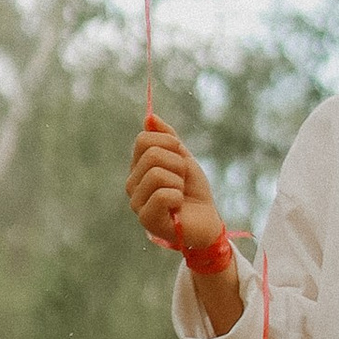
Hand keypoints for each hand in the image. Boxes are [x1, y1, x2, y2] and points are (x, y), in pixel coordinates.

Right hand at [124, 115, 225, 259]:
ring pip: (157, 174)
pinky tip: (178, 207)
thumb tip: (150, 117)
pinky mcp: (146, 220)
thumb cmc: (194, 191)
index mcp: (138, 167)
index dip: (169, 143)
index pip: (144, 139)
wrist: (207, 221)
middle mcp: (132, 184)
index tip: (180, 157)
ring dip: (178, 182)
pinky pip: (163, 195)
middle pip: (151, 154)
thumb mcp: (183, 158)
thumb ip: (167, 137)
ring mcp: (136, 203)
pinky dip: (178, 197)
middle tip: (181, 180)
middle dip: (178, 164)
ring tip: (180, 194)